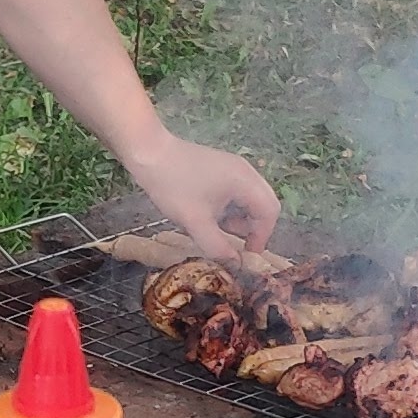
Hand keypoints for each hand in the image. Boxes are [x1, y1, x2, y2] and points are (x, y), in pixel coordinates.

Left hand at [127, 133, 281, 257]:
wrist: (148, 153)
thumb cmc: (173, 186)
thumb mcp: (195, 222)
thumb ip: (218, 246)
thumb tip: (235, 264)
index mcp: (245, 180)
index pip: (269, 212)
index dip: (261, 237)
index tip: (245, 255)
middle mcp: (245, 171)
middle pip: (263, 204)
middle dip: (252, 228)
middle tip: (234, 245)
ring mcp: (233, 168)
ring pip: (249, 199)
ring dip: (239, 219)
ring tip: (217, 230)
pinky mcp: (220, 169)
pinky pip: (236, 193)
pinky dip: (229, 209)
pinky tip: (209, 217)